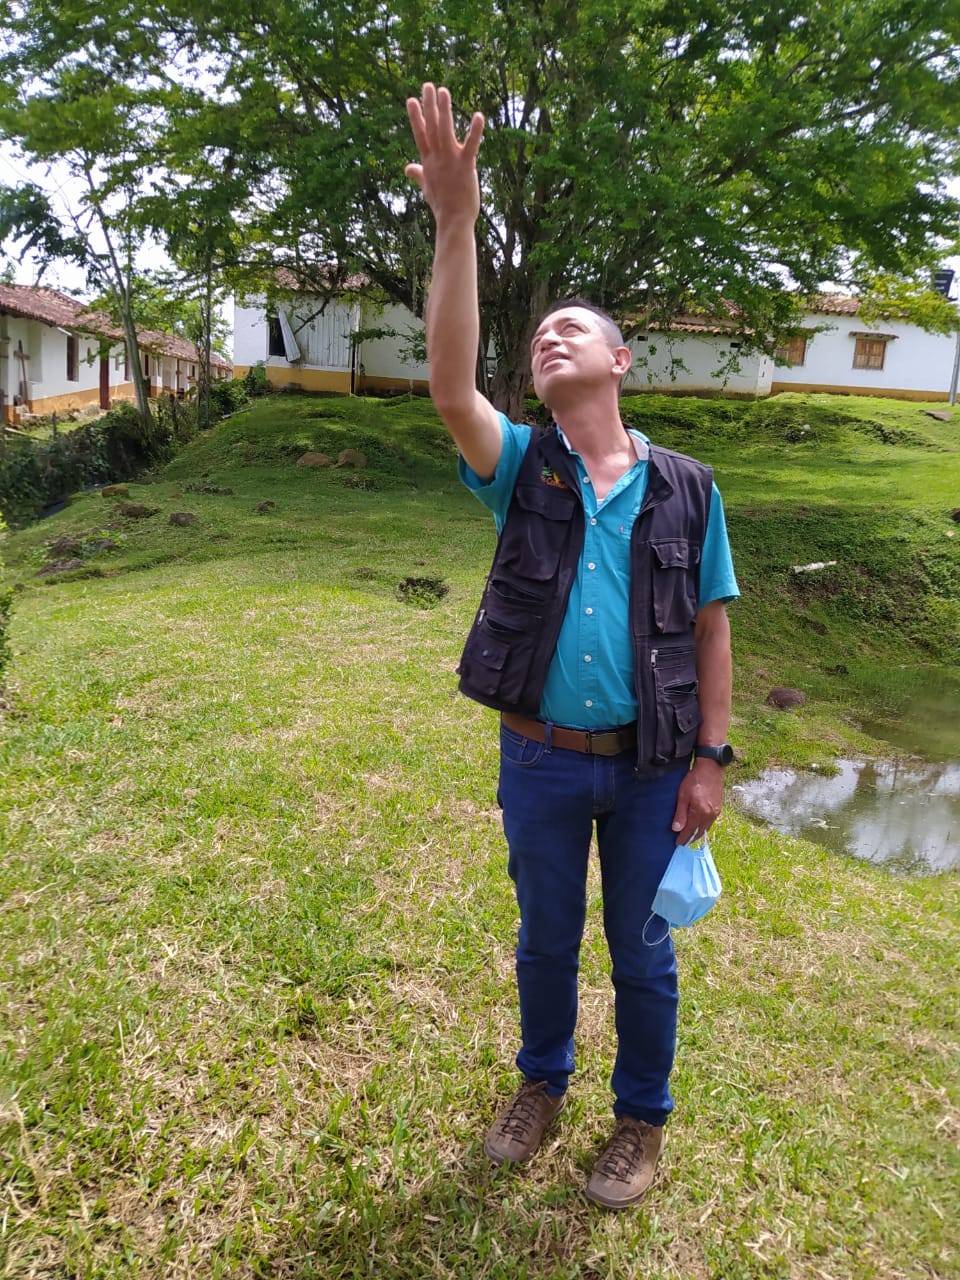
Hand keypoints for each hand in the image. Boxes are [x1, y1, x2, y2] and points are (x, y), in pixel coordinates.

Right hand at [405, 83, 484, 224]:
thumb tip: (407, 168)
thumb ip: (418, 174)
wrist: (453, 221)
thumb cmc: (442, 206)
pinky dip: (475, 130)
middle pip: (432, 127)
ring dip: (445, 110)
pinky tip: (479, 115)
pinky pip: (471, 145)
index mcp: (428, 162)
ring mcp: (451, 161)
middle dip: (429, 105)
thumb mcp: (427, 187)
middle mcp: (437, 158)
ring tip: (444, 91)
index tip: (411, 99)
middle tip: (428, 85)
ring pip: (446, 130)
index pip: (420, 135)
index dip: (416, 117)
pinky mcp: (466, 166)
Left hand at [671, 760, 723, 845]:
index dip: (683, 838)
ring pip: (705, 828)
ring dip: (697, 833)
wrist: (710, 768)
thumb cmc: (694, 780)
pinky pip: (710, 822)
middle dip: (690, 838)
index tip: (677, 843)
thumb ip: (680, 813)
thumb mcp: (682, 796)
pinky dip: (703, 826)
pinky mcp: (718, 808)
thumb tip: (676, 829)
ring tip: (689, 836)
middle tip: (682, 842)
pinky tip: (698, 825)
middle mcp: (709, 815)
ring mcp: (715, 812)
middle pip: (699, 832)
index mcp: (700, 813)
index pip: (690, 831)